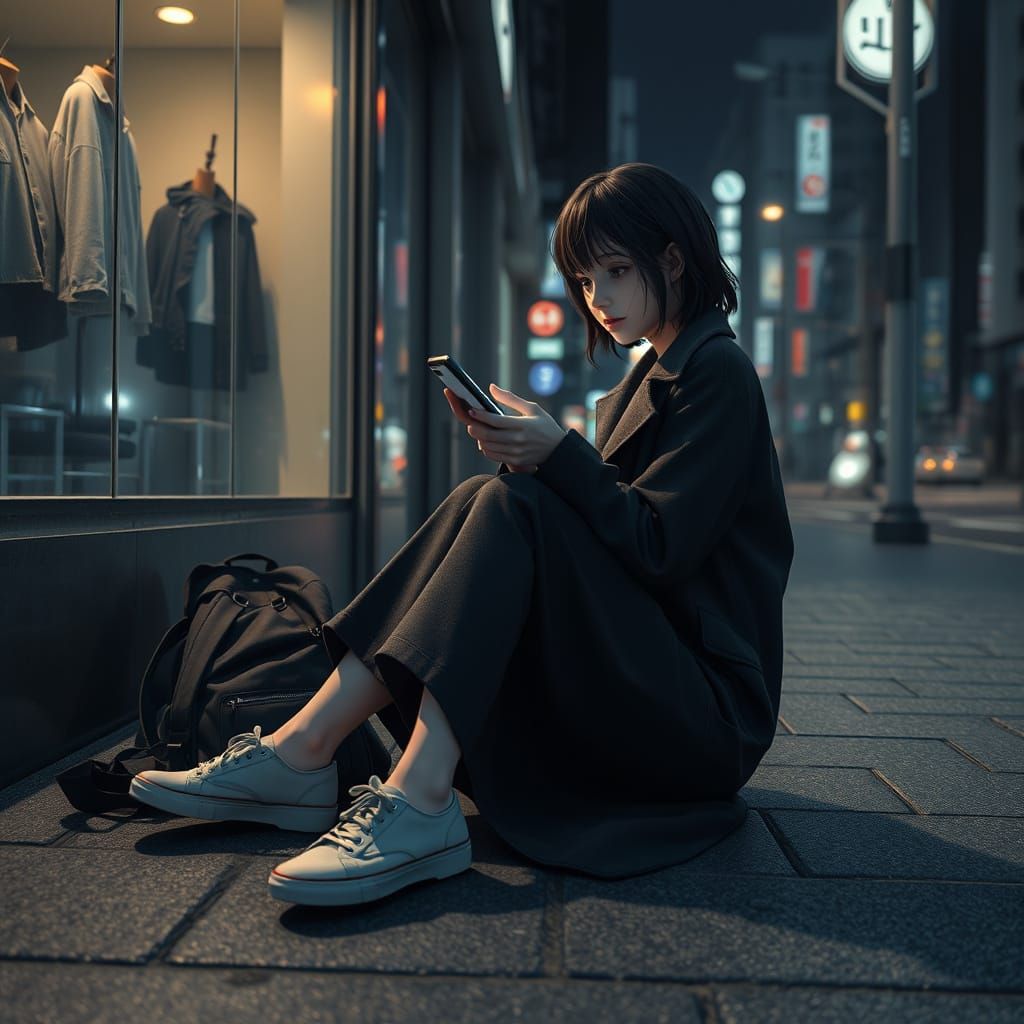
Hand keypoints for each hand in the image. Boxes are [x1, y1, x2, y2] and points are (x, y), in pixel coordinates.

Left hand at [443, 384, 566, 472]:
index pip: (497, 421)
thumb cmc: (545, 425)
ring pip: (490, 447)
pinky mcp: (516, 460)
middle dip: (476, 429)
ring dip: (480, 439)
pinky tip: (485, 442)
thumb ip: (510, 399)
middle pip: (490, 435)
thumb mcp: (532, 408)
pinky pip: (495, 456)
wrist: (558, 449)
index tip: (472, 410)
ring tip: (476, 431)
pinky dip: (486, 449)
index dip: (481, 416)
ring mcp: (517, 452)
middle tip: (469, 422)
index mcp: (523, 424)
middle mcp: (519, 439)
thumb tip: (491, 388)